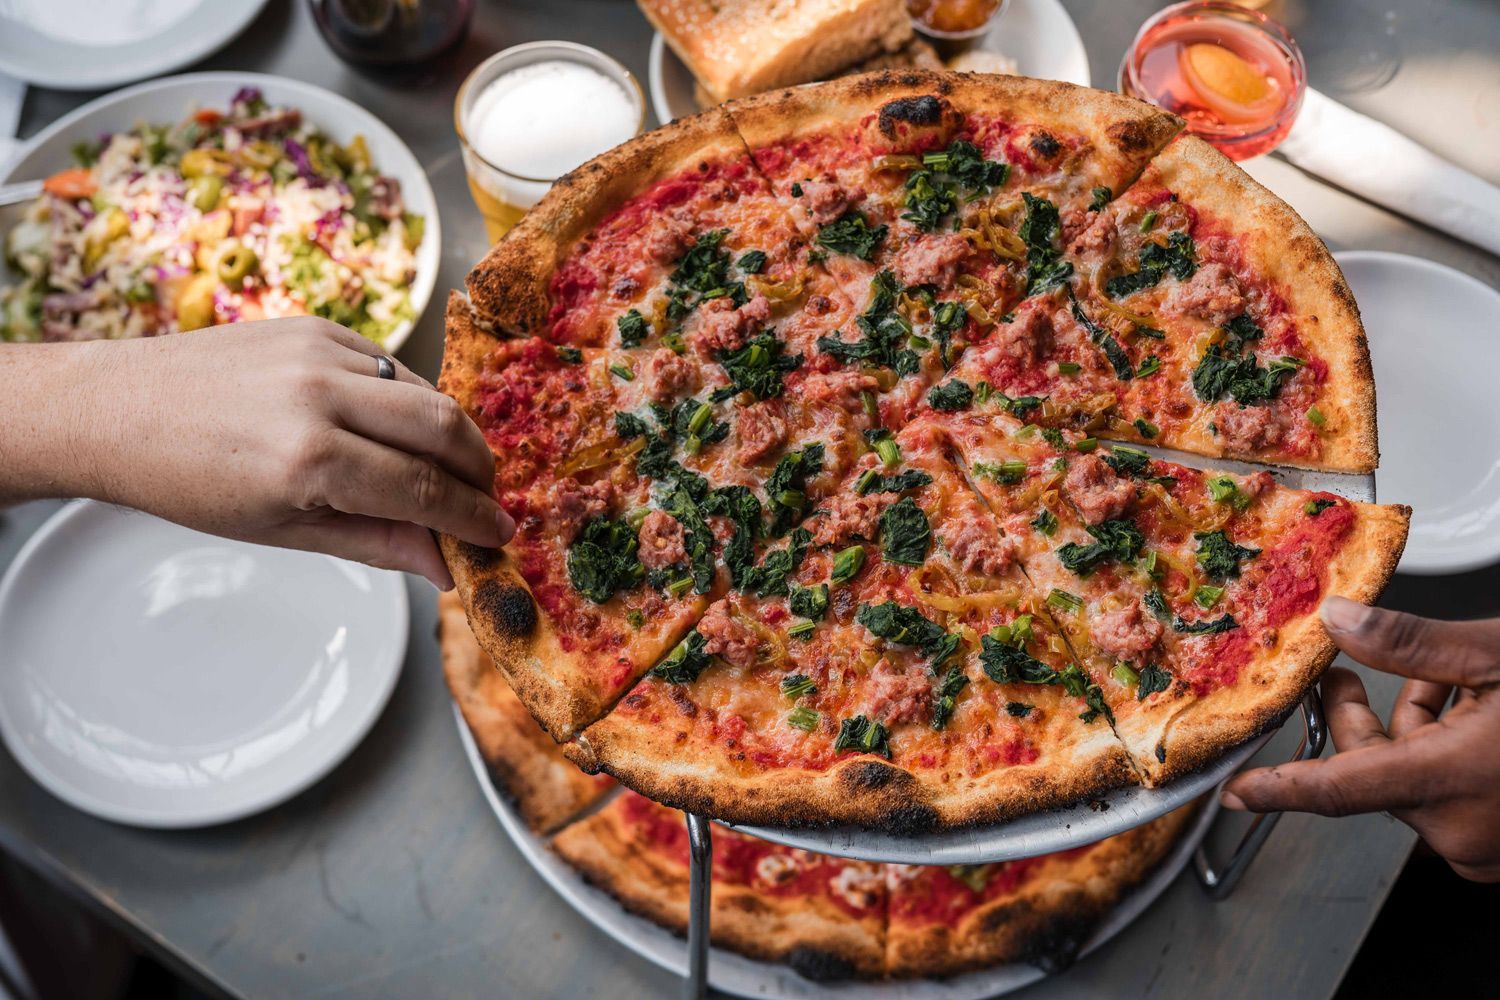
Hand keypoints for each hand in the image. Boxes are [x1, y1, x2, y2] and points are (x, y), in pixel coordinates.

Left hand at [24, 318, 510, 588]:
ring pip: (425, 391)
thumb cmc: (187, 481)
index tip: (499, 535)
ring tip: (450, 470)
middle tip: (486, 500)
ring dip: (452, 434)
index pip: (425, 490)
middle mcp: (320, 396)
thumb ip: (374, 543)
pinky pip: (389, 363)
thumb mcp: (282, 531)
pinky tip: (400, 430)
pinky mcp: (314, 325)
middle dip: (480, 470)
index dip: (472, 518)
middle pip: (445, 428)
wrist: (113, 408)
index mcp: (309, 460)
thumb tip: (441, 566)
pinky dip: (410, 399)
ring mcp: (318, 351)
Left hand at [1223, 596, 1499, 881]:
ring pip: (1412, 781)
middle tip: (1351, 671)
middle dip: (1363, 716)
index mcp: (1454, 784)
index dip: (1279, 789)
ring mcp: (1493, 847)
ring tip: (1450, 682)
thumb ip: (1410, 642)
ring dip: (1416, 727)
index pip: (1337, 792)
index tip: (1235, 790)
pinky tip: (1475, 713)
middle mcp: (1467, 830)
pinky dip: (1448, 754)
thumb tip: (1340, 620)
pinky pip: (1450, 799)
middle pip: (1373, 773)